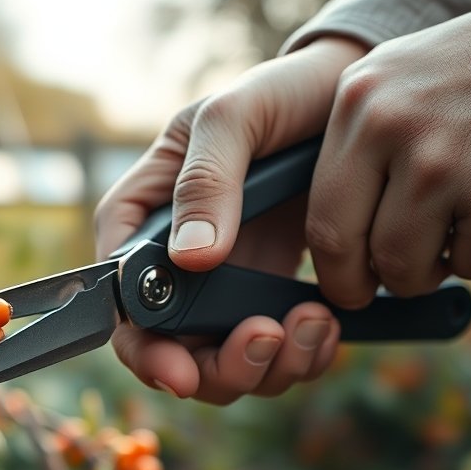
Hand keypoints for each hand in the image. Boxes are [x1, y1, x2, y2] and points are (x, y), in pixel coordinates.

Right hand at [94, 37, 366, 402]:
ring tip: (314, 323)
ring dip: (269, 367)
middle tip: (267, 338)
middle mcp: (178, 266)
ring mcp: (228, 287)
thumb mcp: (232, 119)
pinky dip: (303, 356)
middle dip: (220, 367)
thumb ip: (206, 182)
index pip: (122, 305)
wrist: (348, 96)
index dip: (145, 350)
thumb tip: (191, 259)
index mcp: (144, 221)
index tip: (183, 373)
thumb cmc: (277, 96)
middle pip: (175, 352)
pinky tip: (326, 323)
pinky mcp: (276, 297)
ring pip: (229, 366)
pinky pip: (280, 355)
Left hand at [308, 0, 470, 308]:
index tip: (340, 276)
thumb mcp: (405, 74)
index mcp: (359, 98)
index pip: (317, 208)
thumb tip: (325, 231)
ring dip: (425, 271)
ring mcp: (446, 169)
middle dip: (355, 284)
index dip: (328, 259)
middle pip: (344, 247)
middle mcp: (393, 129)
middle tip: (372, 291)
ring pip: (403, 269)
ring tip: (452, 233)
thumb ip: (359, 139)